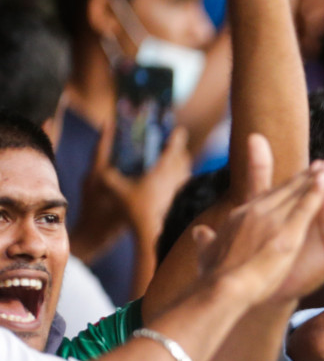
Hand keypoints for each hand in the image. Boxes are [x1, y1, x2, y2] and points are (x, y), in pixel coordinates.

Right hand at [93, 127, 193, 246]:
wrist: (150, 230)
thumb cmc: (134, 208)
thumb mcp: (116, 190)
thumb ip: (108, 177)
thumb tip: (101, 169)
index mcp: (162, 170)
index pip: (174, 148)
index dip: (177, 137)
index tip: (179, 130)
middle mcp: (175, 177)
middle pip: (183, 157)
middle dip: (178, 149)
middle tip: (171, 144)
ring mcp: (180, 188)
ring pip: (186, 169)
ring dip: (181, 162)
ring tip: (172, 159)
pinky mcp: (180, 198)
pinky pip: (184, 181)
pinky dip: (180, 175)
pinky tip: (171, 180)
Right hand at [193, 136, 323, 305]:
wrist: (221, 289)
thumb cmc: (214, 277)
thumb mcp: (206, 253)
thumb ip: (205, 240)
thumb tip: (199, 232)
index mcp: (239, 215)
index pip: (266, 196)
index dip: (283, 187)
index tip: (297, 178)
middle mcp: (255, 211)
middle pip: (284, 190)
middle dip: (303, 177)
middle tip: (321, 165)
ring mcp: (271, 220)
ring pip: (296, 193)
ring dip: (313, 179)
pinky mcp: (287, 233)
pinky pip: (305, 207)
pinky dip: (316, 193)